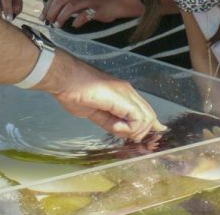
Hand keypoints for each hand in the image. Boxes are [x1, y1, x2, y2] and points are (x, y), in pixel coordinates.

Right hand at [37, 49, 165, 141]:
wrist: (67, 79)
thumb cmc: (75, 92)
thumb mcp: (97, 113)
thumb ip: (112, 122)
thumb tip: (124, 132)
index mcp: (123, 94)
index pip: (144, 111)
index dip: (149, 125)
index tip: (152, 133)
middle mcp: (128, 92)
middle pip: (149, 115)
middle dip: (142, 132)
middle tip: (130, 139)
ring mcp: (127, 93)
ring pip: (146, 118)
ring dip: (132, 131)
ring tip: (115, 129)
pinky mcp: (123, 98)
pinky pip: (136, 118)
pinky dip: (127, 128)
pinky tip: (115, 126)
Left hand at [41, 0, 143, 27]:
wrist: (120, 1)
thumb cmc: (99, 1)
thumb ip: (70, 2)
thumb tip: (53, 13)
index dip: (47, 6)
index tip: (42, 17)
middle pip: (61, 0)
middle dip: (51, 11)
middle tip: (48, 22)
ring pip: (70, 6)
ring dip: (61, 16)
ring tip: (57, 25)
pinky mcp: (98, 8)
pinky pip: (85, 14)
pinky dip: (77, 21)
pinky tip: (74, 26)